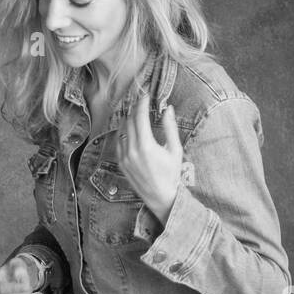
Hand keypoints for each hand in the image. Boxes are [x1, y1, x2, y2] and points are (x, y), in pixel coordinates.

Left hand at [117, 97, 182, 224]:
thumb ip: (171, 128)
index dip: (142, 103)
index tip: (146, 96)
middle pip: (129, 121)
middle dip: (134, 109)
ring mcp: (124, 158)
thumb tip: (168, 109)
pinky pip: (118, 142)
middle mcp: (132, 151)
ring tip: (134, 112)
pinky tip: (128, 127)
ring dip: (127, 118)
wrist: (160, 197)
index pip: (140, 117)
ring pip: (121, 130)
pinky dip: (122, 132)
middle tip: (141, 102)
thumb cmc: (171, 174)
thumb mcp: (175, 150)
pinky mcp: (121, 163)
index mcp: (146, 146)